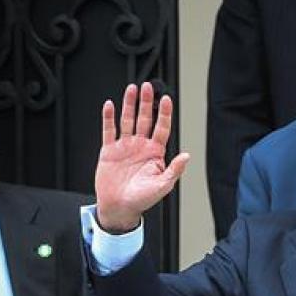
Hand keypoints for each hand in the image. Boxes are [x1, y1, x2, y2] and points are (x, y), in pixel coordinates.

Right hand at [95, 82, 189, 231]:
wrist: (119, 208)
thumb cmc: (142, 200)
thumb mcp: (162, 186)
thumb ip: (174, 170)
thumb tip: (187, 156)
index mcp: (155, 153)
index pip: (162, 128)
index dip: (164, 114)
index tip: (166, 99)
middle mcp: (140, 146)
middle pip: (145, 119)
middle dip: (147, 103)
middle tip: (148, 87)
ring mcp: (125, 146)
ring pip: (128, 120)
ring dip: (130, 105)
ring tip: (132, 89)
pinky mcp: (109, 150)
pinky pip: (109, 130)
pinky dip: (108, 117)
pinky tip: (109, 105)